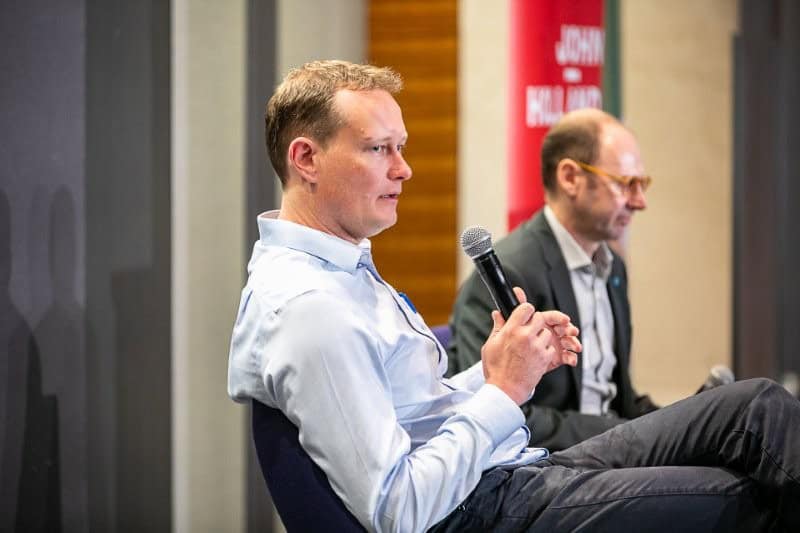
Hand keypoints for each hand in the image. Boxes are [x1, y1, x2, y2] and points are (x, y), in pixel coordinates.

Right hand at [481, 287, 580, 404]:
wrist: (505, 390)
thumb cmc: (496, 369)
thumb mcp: (491, 345)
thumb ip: (497, 327)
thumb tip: (497, 314)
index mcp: (511, 330)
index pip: (526, 308)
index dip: (526, 310)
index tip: (525, 315)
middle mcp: (525, 336)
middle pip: (539, 318)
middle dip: (535, 323)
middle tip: (529, 331)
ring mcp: (537, 347)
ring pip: (546, 333)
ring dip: (541, 337)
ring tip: (531, 346)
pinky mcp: (545, 358)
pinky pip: (550, 347)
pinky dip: (545, 351)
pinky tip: (535, 356)